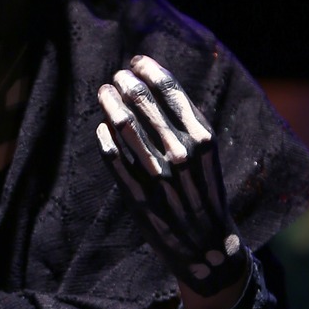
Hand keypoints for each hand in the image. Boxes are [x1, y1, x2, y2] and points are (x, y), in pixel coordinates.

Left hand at [96, 54, 246, 303]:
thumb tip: (154, 83)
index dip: (148, 69)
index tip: (136, 62)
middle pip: (142, 101)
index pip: (169, 89)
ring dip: (109, 101)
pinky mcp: (136, 194)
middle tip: (117, 77)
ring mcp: (156, 174)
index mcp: (202, 138)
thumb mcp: (207, 153)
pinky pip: (111, 155)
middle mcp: (180, 153)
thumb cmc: (206, 192)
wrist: (206, 246)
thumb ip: (185, 122)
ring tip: (104, 92)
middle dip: (125, 82)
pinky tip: (101, 126)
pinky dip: (103, 135)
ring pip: (122, 124)